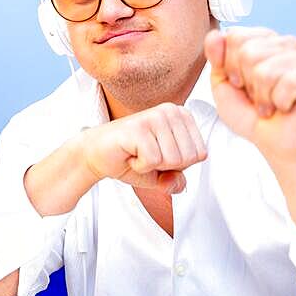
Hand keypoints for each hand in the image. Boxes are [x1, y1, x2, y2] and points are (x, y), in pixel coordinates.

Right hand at [79, 103, 207, 193]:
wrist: (95, 154)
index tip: (158, 155)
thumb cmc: (130, 159)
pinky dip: (140, 167)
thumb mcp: (161, 175)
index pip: (201, 154)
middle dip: (166, 167)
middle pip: (188, 158)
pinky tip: (130, 154)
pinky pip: (153, 161)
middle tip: (146, 155)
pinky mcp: (139, 127)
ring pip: (173, 160)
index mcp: (182, 116)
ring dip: (152, 166)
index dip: (178, 166)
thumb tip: (180, 184)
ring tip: (137, 153)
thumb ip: (176, 180)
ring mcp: (155, 116)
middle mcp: (171, 110)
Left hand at [204, 27, 295, 163]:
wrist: (271, 141)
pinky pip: (290, 82)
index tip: (239, 83)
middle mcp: (285, 44)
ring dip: (262, 97)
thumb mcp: (222, 85)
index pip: (236, 36)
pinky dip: (280, 102)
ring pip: (267, 71)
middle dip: (247, 84)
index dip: (230, 65)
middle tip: (257, 96)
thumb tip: (214, 35)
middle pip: (249, 53)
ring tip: (269, 103)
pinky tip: (284, 106)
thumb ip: (216, 58)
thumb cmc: (249, 112)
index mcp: (263, 40)